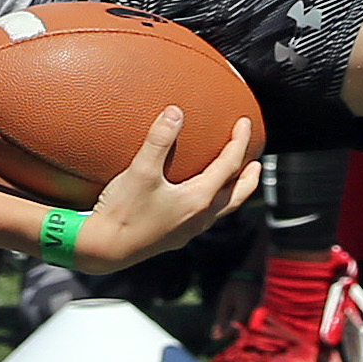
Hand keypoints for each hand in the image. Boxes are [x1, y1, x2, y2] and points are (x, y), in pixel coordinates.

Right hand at [74, 108, 260, 271]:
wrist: (104, 249)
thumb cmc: (123, 212)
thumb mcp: (141, 171)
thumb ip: (159, 140)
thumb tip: (175, 112)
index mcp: (198, 200)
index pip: (229, 167)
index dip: (240, 142)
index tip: (245, 123)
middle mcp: (199, 218)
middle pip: (237, 195)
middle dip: (250, 177)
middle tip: (258, 162)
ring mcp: (188, 230)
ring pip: (223, 209)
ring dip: (233, 192)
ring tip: (234, 180)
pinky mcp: (175, 236)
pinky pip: (205, 216)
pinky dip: (214, 202)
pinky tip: (198, 197)